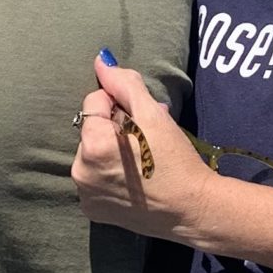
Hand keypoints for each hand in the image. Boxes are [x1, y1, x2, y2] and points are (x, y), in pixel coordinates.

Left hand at [70, 56, 217, 242]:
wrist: (192, 211)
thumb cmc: (176, 161)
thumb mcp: (153, 115)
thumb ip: (124, 84)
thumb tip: (101, 61)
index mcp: (93, 145)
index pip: (95, 102)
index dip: (120, 105)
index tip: (142, 123)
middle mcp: (80, 171)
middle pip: (92, 130)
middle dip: (115, 129)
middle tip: (146, 142)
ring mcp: (85, 194)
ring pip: (93, 154)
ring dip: (111, 151)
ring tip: (142, 161)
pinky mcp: (92, 210)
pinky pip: (95, 179)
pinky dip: (109, 175)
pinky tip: (133, 181)